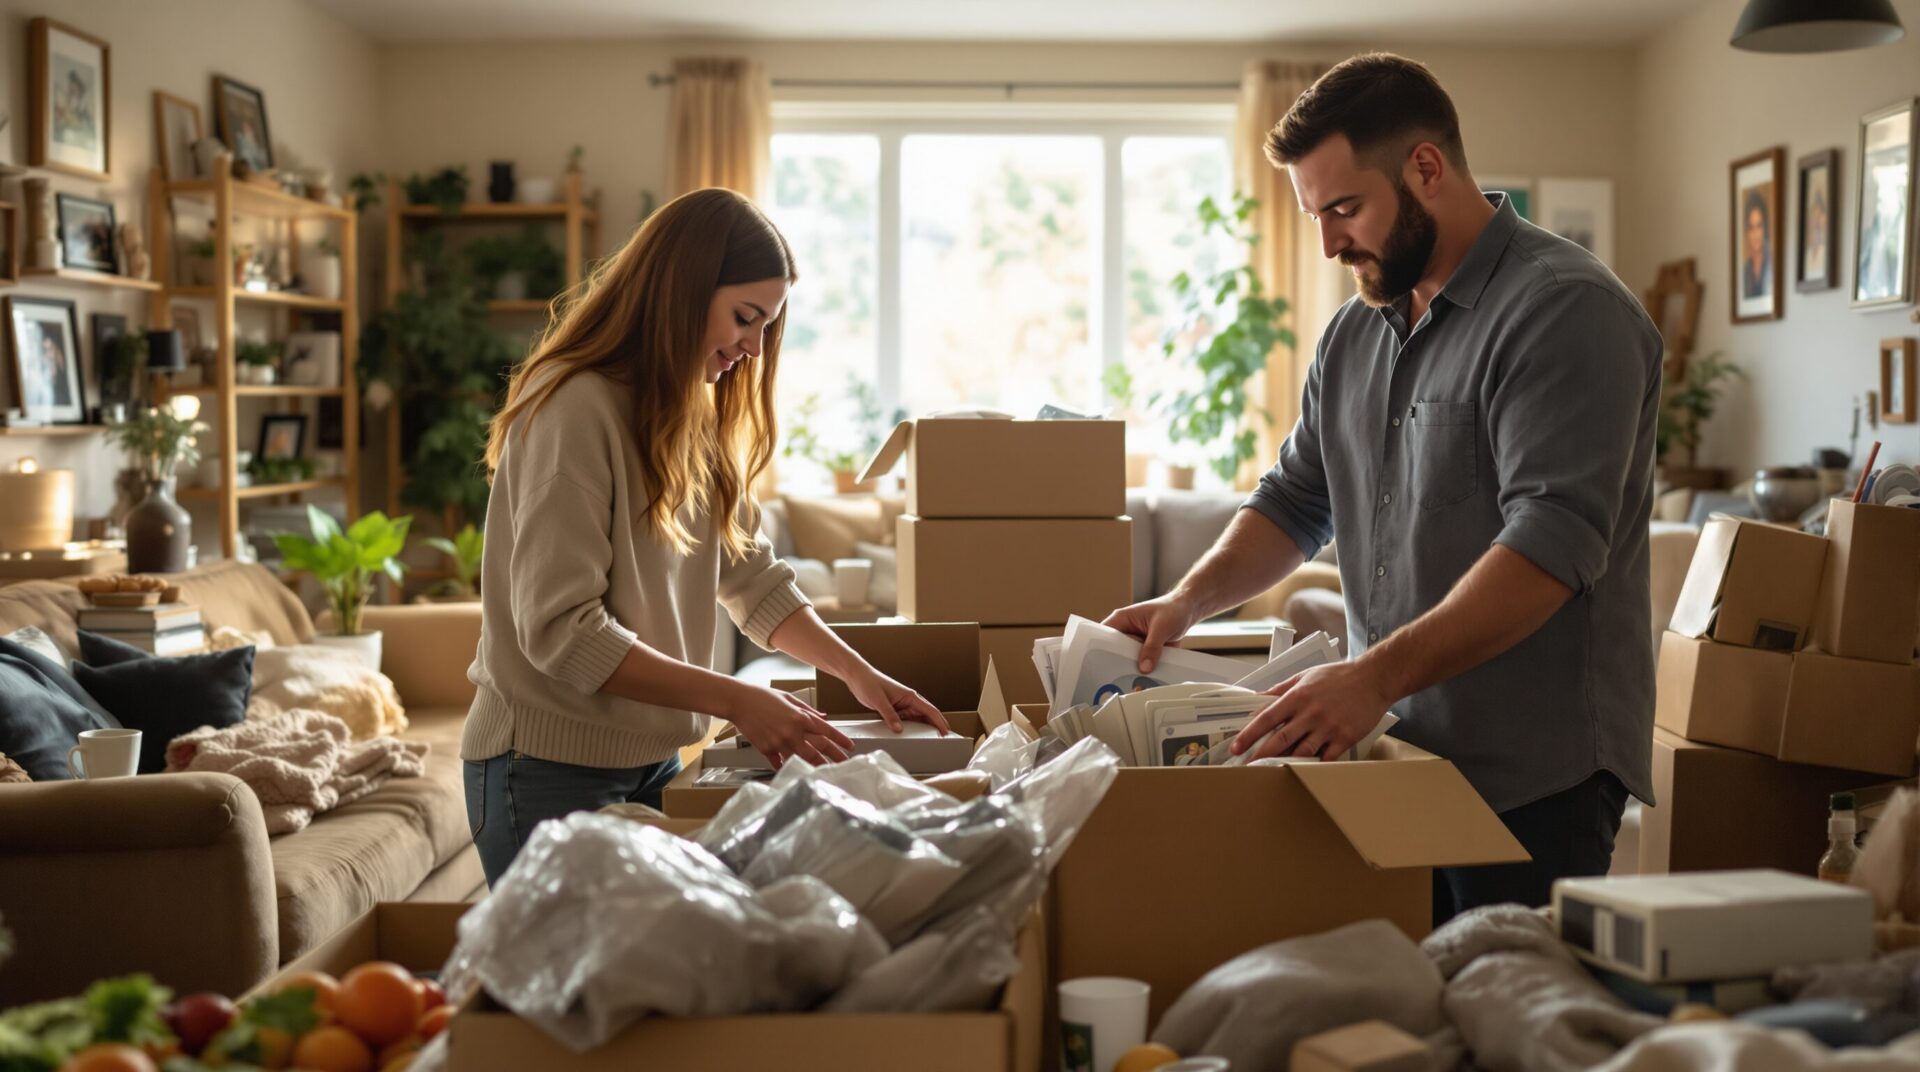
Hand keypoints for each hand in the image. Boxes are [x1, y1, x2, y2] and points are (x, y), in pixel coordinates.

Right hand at [726, 684, 854, 769]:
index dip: (841, 740)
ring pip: (803, 759)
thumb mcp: (789, 698)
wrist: (739, 701)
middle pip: (819, 748)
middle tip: (845, 764)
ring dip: (816, 766)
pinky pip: (780, 763)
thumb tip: (824, 717)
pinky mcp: (767, 750)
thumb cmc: (762, 697)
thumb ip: (808, 710)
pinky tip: (794, 771)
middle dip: (834, 757)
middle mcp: (793, 731)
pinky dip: (787, 766)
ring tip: (826, 772)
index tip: (850, 747)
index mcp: (800, 716)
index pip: (827, 731)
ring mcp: (780, 742)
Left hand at [843, 665, 950, 734]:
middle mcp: (908, 701)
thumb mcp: (879, 700)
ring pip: (916, 719)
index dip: (940, 721)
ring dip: (922, 729)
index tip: (946, 731)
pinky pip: (905, 721)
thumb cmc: (868, 683)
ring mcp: (902, 705)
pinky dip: (909, 729)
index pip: (930, 710)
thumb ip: (889, 715)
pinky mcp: (894, 709)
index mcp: (910, 696)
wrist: (857, 677)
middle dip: (935, 727)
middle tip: (942, 741)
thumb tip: (899, 730)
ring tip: (928, 741)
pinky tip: (909, 737)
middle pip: (926, 716)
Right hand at [1100, 591, 1198, 672]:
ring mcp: (1135, 642)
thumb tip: (1144, 668)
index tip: (1100, 666)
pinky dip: (1144, 670)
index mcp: (1122, 619)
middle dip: (1117, 664)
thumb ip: (1152, 647)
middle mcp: (1126, 631)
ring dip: (1132, 668)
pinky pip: (1140, 663)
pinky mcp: (1145, 650)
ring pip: (1127, 659)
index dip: (1099, 650)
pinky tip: (1145, 680)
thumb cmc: (1173, 609)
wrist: (1188, 610)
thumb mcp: (1162, 627)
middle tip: (1118, 680)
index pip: (1103, 636)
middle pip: (1114, 651)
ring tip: (1132, 683)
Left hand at [1231, 661, 1393, 761]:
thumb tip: (1257, 698)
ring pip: (1301, 751)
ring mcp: (1329, 727)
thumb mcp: (1305, 676)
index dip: (1249, 734)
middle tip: (1247, 765)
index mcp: (1298, 696)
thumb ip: (1280, 689)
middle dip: (1261, 754)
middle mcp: (1311, 713)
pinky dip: (1313, 763)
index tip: (1237, 746)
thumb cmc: (1338, 676)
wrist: (1373, 679)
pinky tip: (1303, 767)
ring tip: (1272, 769)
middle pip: (1280, 739)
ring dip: (1285, 761)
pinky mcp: (1345, 737)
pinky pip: (1325, 757)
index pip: (1267, 717)